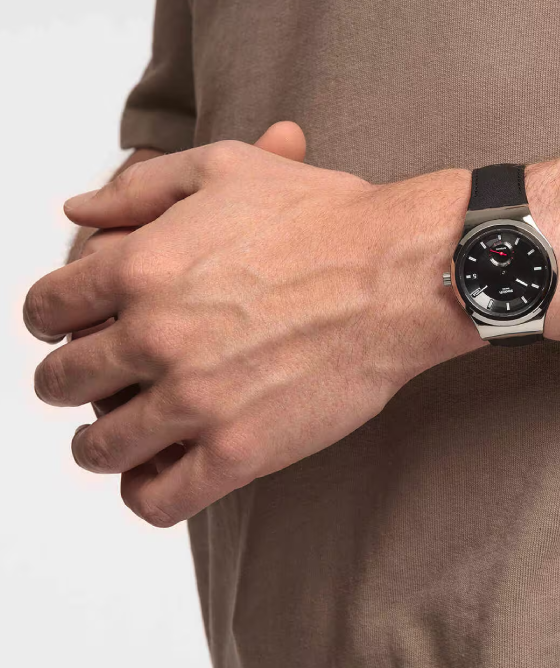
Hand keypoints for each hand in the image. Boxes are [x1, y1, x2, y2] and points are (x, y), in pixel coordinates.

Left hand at [25, 125, 480, 525]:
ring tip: (127, 429)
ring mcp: (196, 401)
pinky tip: (162, 470)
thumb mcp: (227, 168)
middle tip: (101, 377)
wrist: (405, 274)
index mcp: (141, 266)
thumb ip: (140, 188)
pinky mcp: (240, 452)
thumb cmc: (329, 218)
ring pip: (99, 447)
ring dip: (101, 440)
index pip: (47, 309)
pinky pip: (156, 499)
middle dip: (72, 379)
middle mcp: (156, 337)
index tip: (73, 327)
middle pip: (62, 382)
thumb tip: (78, 212)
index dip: (52, 319)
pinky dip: (145, 491)